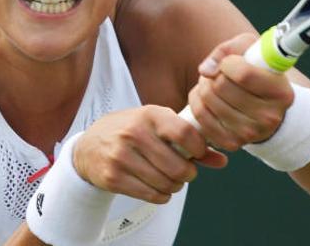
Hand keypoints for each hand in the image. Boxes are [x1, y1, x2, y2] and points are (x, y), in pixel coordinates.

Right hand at [73, 106, 227, 203]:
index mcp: (149, 114)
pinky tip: (158, 187)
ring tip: (170, 179)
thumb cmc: (129, 131)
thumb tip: (221, 160)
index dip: (199, 149)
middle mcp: (134, 133)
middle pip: (178, 166)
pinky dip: (162, 196)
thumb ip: (190, 140)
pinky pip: (151, 195)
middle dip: (188, 174)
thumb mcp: (157, 125)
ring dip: (175, 186)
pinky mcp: (113, 177)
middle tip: (185, 172)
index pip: (185, 133)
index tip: (198, 154)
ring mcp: (121, 156)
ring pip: (166, 183)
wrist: (89, 146)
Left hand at [187, 33, 294, 151]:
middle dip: (214, 74)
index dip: (228, 63)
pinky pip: (201, 117)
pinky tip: (205, 96)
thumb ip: (228, 50)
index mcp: (281, 93)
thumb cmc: (258, 73)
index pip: (244, 74)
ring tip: (213, 83)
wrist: (266, 109)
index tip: (229, 62)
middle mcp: (269, 117)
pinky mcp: (231, 143)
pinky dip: (197, 102)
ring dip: (203, 85)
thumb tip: (206, 70)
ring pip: (208, 100)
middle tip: (218, 72)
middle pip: (221, 87)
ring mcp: (250, 133)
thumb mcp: (252, 51)